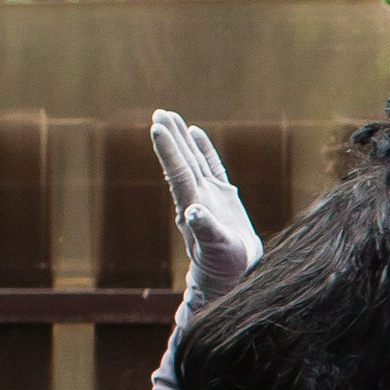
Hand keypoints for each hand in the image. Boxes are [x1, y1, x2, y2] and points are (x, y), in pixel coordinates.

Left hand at [150, 110, 261, 303]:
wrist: (233, 275)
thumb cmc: (224, 265)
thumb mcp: (217, 249)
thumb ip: (205, 229)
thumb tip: (193, 212)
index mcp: (193, 205)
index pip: (178, 172)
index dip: (168, 150)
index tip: (156, 127)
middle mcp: (196, 196)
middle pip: (181, 161)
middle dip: (171, 137)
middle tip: (159, 113)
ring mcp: (208, 195)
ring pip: (193, 160)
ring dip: (182, 139)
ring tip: (171, 116)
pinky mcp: (222, 197)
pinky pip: (212, 167)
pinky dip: (204, 149)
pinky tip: (197, 133)